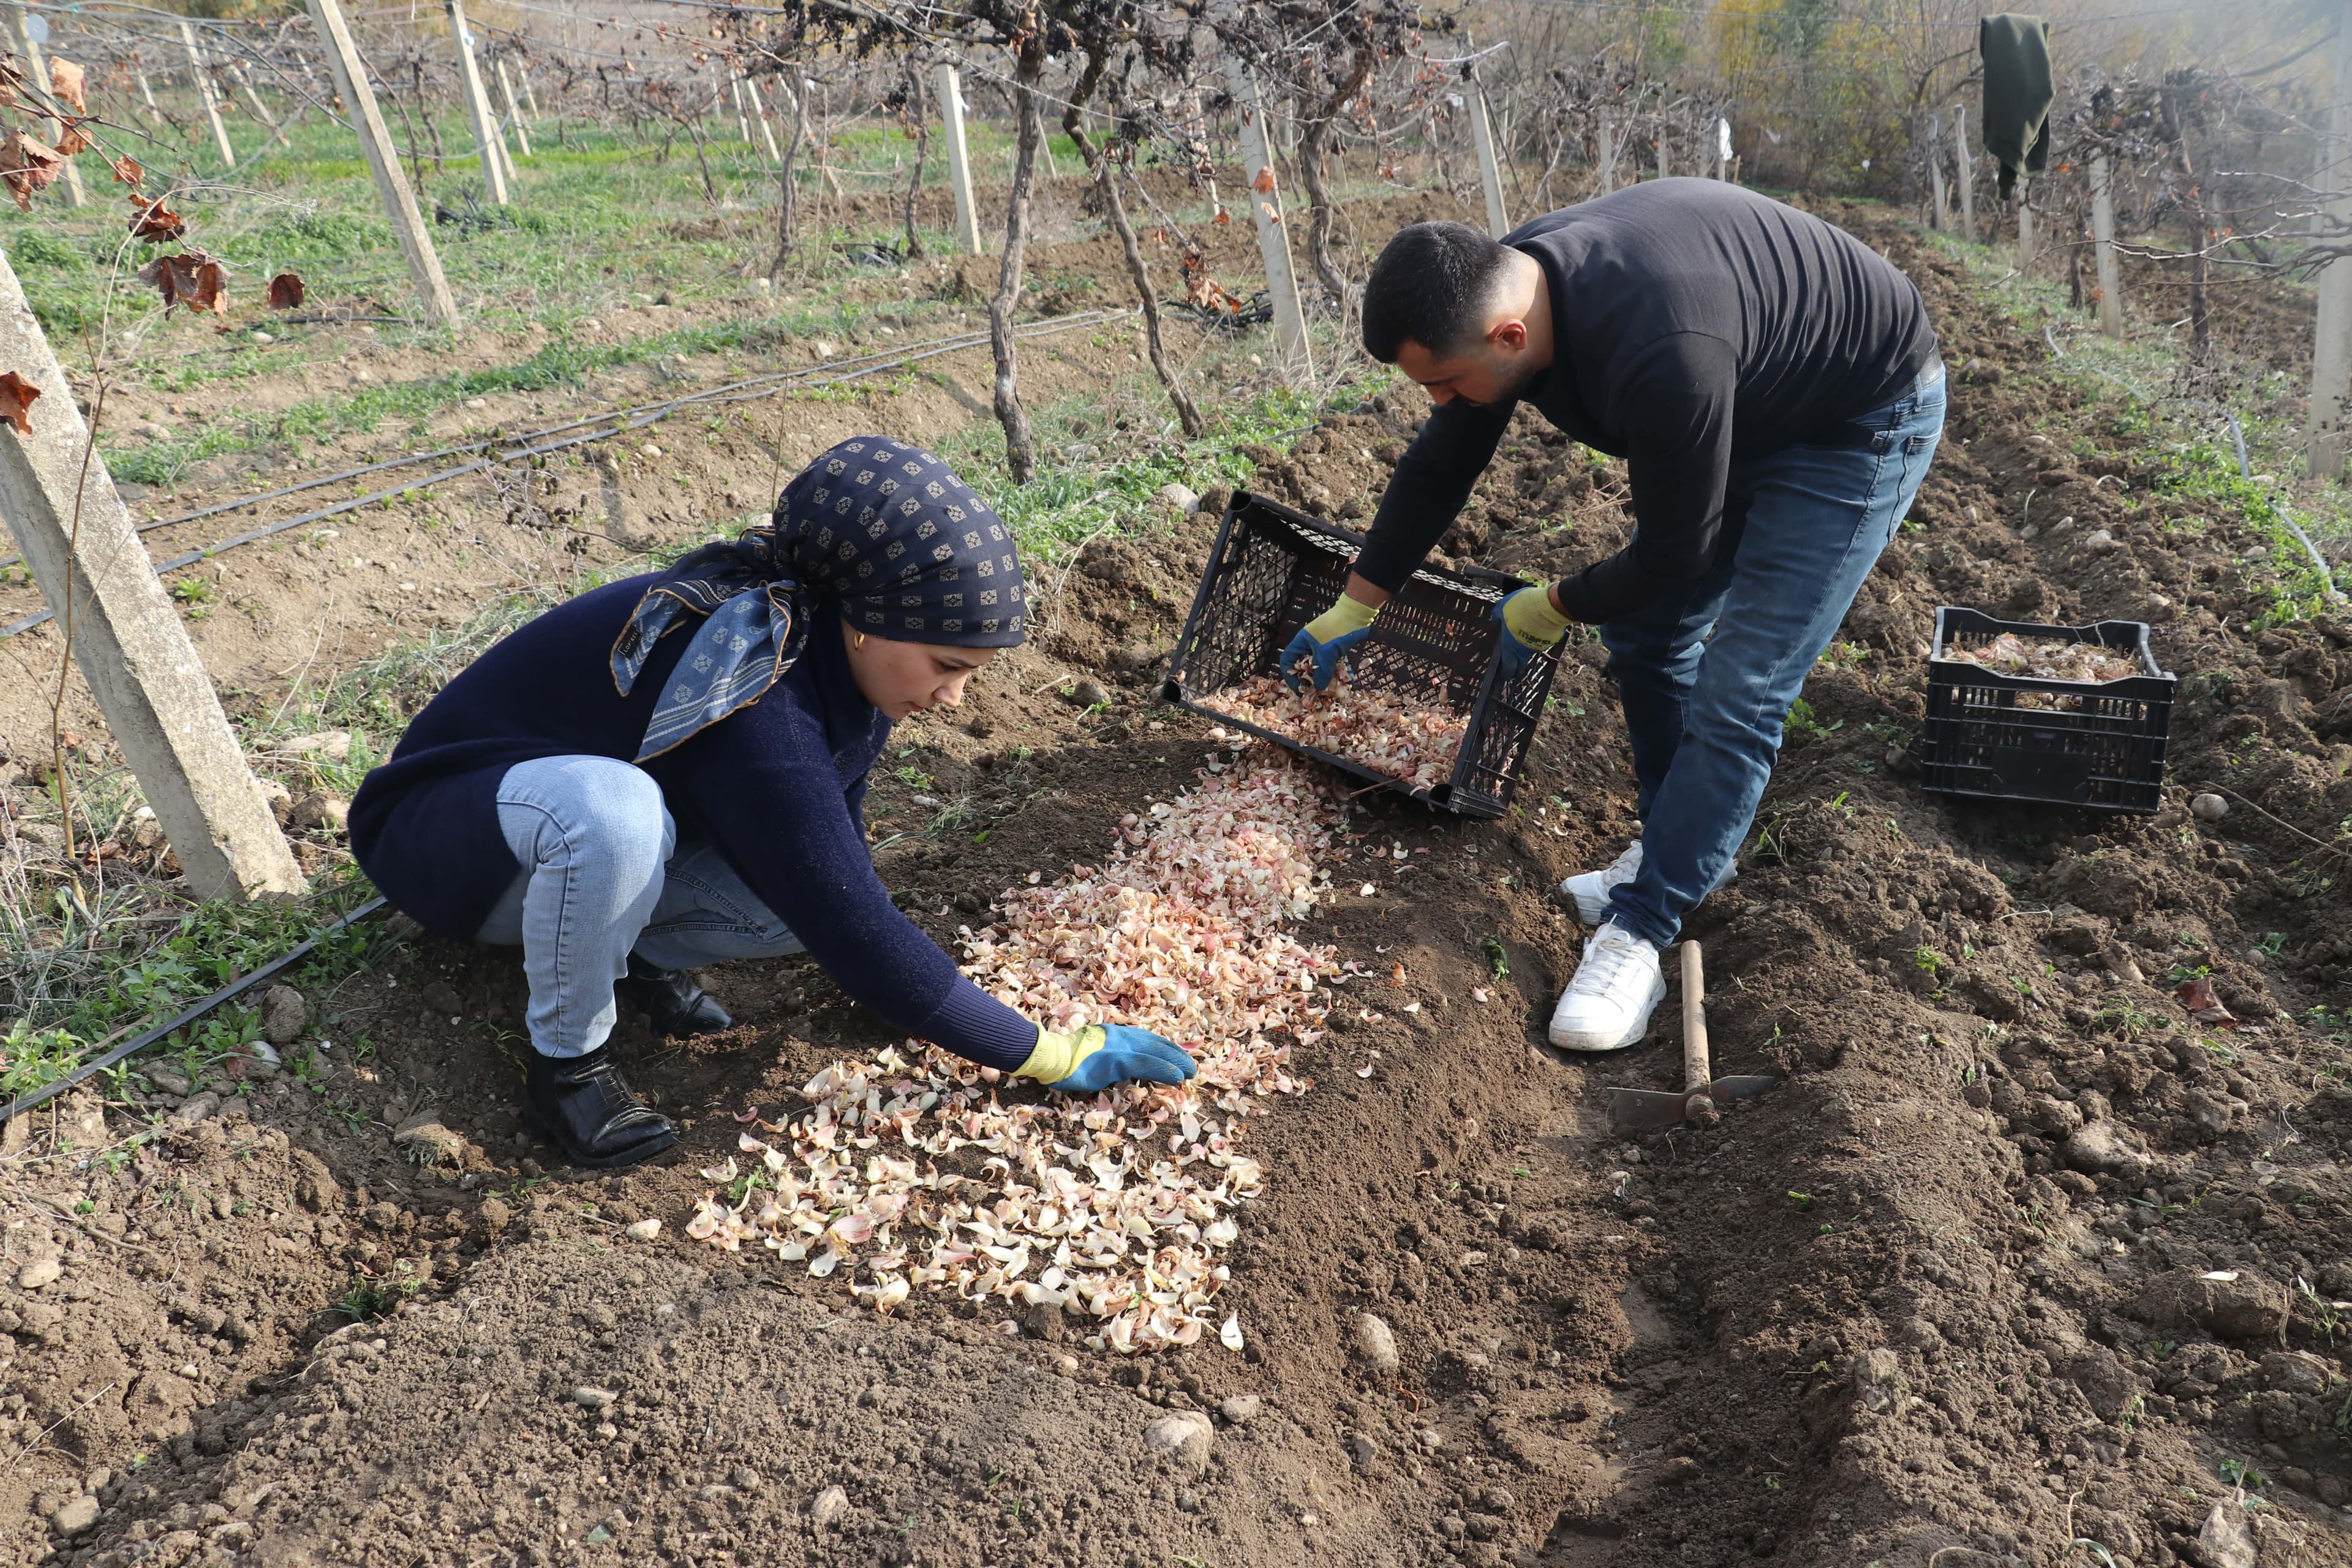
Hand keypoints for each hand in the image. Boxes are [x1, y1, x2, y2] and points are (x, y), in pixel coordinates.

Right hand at [1015, 1024, 1196, 1092]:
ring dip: (1175, 1062)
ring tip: (1191, 1072)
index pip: (1145, 1039)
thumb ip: (1106, 1054)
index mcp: (1114, 1033)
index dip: (1164, 1047)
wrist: (1049, 1055)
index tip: (1178, 1055)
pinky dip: (1163, 1069)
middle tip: (1192, 1066)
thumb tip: (1118, 1066)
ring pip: (1154, 1053)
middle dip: (1175, 1054)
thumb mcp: (1090, 1049)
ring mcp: (1118, 1047)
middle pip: (1155, 1043)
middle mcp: (1120, 1036)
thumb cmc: (1063, 1057)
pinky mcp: (1116, 1060)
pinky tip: (1176, 1076)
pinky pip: (1146, 1065)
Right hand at [1280, 594, 1379, 691]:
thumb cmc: (1336, 630)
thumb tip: (1319, 688)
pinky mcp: (1336, 648)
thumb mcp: (1326, 653)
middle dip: (1310, 679)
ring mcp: (1323, 646)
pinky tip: (1348, 680)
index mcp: (1301, 642)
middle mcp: (1310, 645)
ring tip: (1333, 688)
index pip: (1287, 660)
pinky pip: (1334, 663)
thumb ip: (1322, 672)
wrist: (1356, 614)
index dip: (1290, 675)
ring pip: (1321, 666)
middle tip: (1317, 692)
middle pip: (1304, 666)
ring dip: (1326, 677)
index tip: (1300, 688)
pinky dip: (1339, 671)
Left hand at [1493, 584, 1571, 682]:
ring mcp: (1538, 646)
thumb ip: (1497, 617)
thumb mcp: (1501, 608)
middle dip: (1517, 669)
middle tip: (1515, 669)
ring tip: (1525, 637)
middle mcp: (1524, 651)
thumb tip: (1497, 621)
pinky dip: (1538, 637)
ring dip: (1527, 647)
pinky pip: (1541, 641)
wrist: (1547, 606)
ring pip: (1531, 651)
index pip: (1508, 668)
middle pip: (1521, 666)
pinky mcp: (1550, 640)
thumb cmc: (1520, 608)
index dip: (1506, 673)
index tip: (1505, 675)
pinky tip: (1537, 628)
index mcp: (1510, 648)